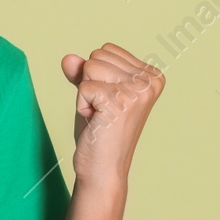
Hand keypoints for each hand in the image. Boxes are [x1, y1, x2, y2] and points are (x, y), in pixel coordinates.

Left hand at [60, 43, 164, 186]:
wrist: (103, 170)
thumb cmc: (100, 133)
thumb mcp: (92, 93)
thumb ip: (83, 72)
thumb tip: (68, 58)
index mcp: (152, 75)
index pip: (107, 50)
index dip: (97, 76)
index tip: (108, 101)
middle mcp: (151, 80)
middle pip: (97, 55)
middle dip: (90, 83)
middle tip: (102, 111)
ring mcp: (138, 91)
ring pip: (89, 67)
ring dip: (86, 94)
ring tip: (100, 116)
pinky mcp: (121, 101)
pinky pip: (83, 86)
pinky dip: (82, 105)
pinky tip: (96, 122)